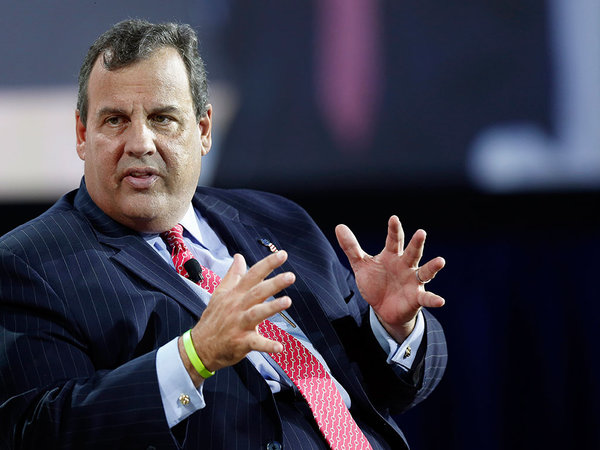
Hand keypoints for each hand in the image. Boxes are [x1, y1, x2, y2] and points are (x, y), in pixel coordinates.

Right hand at [179, 251, 294, 384]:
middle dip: (274, 283)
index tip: (282, 254)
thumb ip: (232, 275)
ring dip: (272, 307)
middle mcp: (237, 307)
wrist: (199, 347)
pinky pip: (255, 343)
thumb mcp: (220, 294)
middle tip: (290, 276)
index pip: (252, 274)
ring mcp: (239, 324)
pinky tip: (279, 347)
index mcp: (235, 294)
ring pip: (256, 313)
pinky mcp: (240, 342)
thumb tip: (239, 257)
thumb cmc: (213, 319)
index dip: (267, 264)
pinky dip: (267, 346)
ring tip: (287, 301)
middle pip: (257, 292)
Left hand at [335, 216, 444, 342]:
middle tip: (421, 232)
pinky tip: (440, 301)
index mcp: (392, 256)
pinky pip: (426, 298)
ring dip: (433, 267)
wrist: (383, 308)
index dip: (394, 230)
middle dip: (417, 243)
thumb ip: (351, 248)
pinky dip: (433, 299)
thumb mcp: (361, 265)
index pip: (394, 240)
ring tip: (440, 261)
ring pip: (425, 272)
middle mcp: (406, 265)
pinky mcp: (417, 297)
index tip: (393, 219)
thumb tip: (339, 227)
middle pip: (413, 252)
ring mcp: (413, 281)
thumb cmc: (375, 283)